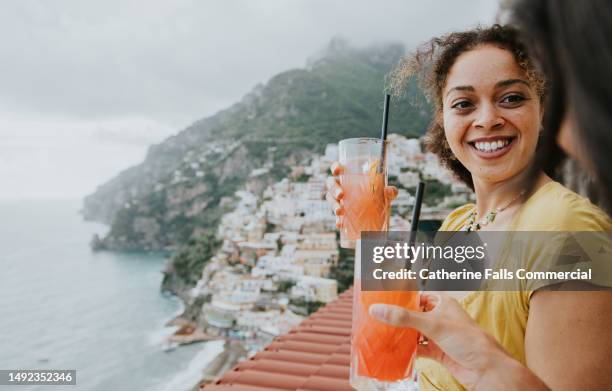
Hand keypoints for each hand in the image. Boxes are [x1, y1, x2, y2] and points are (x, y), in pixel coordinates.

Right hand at [325, 161, 397, 227]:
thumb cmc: (378, 196)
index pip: (338, 168)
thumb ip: (390, 191)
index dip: (335, 167)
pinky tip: (340, 224)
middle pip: (331, 184)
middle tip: (341, 195)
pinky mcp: (341, 213)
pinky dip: (337, 220)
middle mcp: (341, 186)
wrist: (378, 215)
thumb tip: (389, 191)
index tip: (337, 171)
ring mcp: (339, 200)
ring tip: (339, 211)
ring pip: (330, 199)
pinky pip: (336, 216)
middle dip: (334, 189)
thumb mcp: (385, 193)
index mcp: (349, 176)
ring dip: (333, 205)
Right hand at [369, 293, 549, 390]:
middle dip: (398, 318)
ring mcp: (439, 335)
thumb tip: (378, 310)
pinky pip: (418, 348)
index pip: (417, 296)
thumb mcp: (433, 324)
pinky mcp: (438, 351)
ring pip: (415, 332)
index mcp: (442, 303)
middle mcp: (440, 318)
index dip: (401, 298)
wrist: (486, 369)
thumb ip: (404, 317)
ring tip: (383, 333)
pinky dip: (408, 350)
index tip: (382, 300)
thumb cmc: (470, 340)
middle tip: (378, 318)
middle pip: (413, 315)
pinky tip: (396, 350)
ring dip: (402, 335)